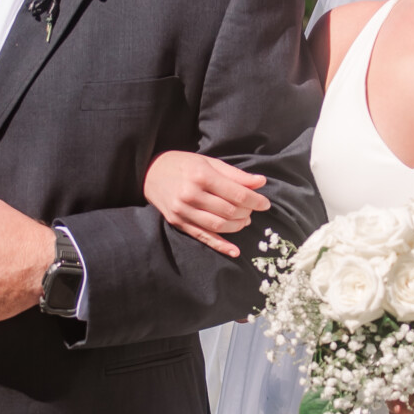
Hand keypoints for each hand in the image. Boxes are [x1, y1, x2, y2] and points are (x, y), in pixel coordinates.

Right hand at [142, 151, 269, 259]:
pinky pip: (203, 237)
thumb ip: (235, 174)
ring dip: (237, 226)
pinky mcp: (178, 223)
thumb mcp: (208, 162)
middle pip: (229, 210)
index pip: (236, 193)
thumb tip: (260, 182)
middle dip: (247, 212)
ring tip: (245, 221)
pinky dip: (220, 246)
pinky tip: (234, 250)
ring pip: (218, 225)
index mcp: (201, 175)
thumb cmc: (182, 164)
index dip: (254, 200)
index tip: (265, 203)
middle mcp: (191, 194)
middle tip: (253, 210)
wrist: (148, 173)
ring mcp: (183, 211)